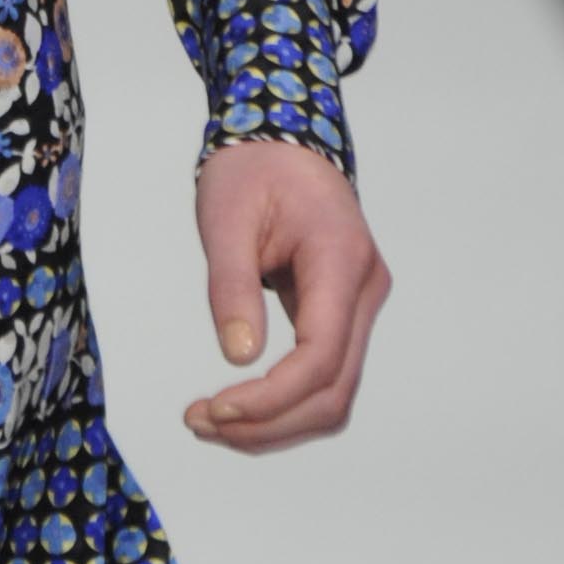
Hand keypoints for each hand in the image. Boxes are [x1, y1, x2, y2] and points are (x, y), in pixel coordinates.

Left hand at [187, 138, 389, 453]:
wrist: (282, 140)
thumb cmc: (252, 169)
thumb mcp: (226, 218)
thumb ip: (232, 286)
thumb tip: (240, 358)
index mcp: (341, 259)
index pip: (320, 355)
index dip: (272, 398)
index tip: (216, 408)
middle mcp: (364, 289)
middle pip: (333, 390)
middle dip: (268, 423)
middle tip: (200, 422)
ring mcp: (359, 304)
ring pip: (333, 394)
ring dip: (274, 423)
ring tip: (209, 421)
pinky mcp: (342, 314)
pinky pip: (322, 376)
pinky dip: (282, 404)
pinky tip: (236, 407)